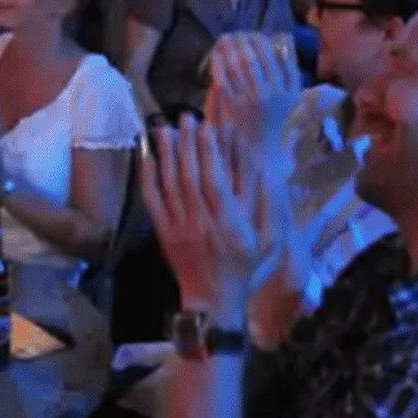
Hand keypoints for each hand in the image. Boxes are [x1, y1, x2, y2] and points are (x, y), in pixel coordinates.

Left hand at [140, 121, 288, 315]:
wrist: (214, 301)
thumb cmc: (244, 269)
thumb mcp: (268, 242)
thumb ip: (269, 207)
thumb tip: (269, 172)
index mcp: (228, 224)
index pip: (215, 181)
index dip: (210, 152)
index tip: (207, 126)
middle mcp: (201, 223)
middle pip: (190, 176)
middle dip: (187, 144)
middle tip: (185, 116)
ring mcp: (179, 229)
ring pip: (169, 186)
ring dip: (166, 155)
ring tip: (164, 127)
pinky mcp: (164, 234)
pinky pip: (153, 204)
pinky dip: (148, 180)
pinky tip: (147, 158)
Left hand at [206, 32, 303, 151]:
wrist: (261, 152)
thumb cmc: (275, 122)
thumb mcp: (291, 96)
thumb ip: (288, 68)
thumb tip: (284, 37)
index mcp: (290, 89)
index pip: (277, 54)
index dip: (263, 41)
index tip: (254, 35)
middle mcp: (273, 92)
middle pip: (256, 56)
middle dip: (244, 41)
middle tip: (237, 34)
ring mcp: (251, 99)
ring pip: (239, 64)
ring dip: (230, 47)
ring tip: (226, 39)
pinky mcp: (231, 106)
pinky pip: (223, 77)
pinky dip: (219, 63)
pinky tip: (217, 55)